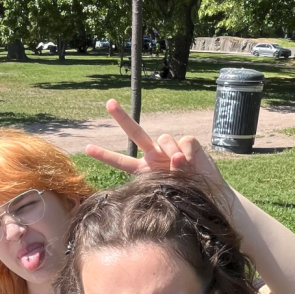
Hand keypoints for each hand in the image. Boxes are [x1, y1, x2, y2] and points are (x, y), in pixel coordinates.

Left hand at [85, 99, 230, 191]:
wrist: (207, 191)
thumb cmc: (183, 191)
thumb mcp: (168, 187)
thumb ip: (166, 172)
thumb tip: (174, 157)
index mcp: (143, 168)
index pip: (121, 161)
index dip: (105, 155)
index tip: (87, 148)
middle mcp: (153, 154)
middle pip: (136, 133)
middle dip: (122, 117)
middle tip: (109, 102)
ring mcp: (170, 147)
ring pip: (163, 138)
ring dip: (171, 153)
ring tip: (179, 167)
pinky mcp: (188, 142)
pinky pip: (183, 141)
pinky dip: (186, 152)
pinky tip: (191, 161)